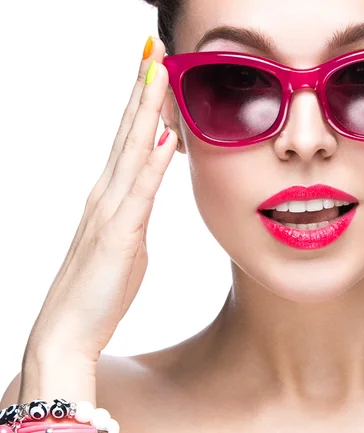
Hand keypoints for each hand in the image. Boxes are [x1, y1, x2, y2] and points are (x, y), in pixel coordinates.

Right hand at [25, 37, 177, 363]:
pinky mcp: (118, 236)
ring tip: (158, 71)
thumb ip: (137, 210)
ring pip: (131, 151)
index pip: (130, 138)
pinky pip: (139, 193)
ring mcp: (109, 212)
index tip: (155, 68)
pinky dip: (151, 163)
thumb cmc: (100, 289)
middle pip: (128, 132)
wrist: (69, 330)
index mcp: (110, 195)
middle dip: (142, 90)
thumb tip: (149, 189)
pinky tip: (163, 136)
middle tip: (153, 50)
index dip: (143, 102)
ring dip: (146, 110)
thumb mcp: (127, 240)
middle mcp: (106, 194)